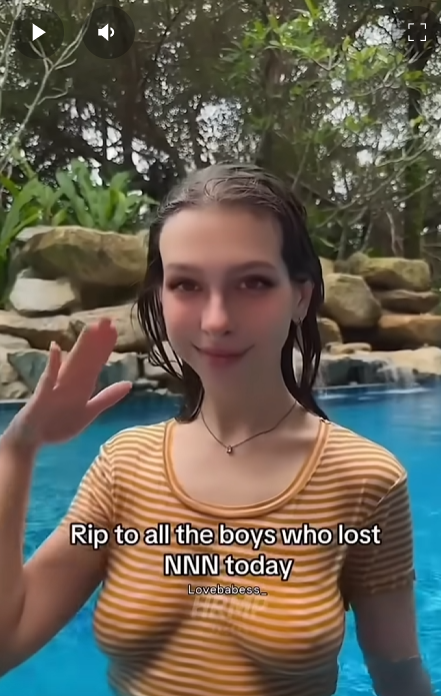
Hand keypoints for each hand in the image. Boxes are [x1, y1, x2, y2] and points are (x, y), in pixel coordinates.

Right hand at [6, 318, 131, 448]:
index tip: (115, 328)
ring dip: (80, 347)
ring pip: (71, 364)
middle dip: (96, 340)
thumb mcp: (88, 412)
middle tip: (107, 319)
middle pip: (86, 358)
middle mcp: (70, 381)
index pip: (96, 362)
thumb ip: (107, 398)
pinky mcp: (42, 396)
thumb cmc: (58, 423)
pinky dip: (52, 364)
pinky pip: (48, 379)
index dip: (105, 346)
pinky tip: (55, 348)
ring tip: (90, 327)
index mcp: (82, 385)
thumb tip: (129, 384)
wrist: (31, 438)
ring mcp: (55, 387)